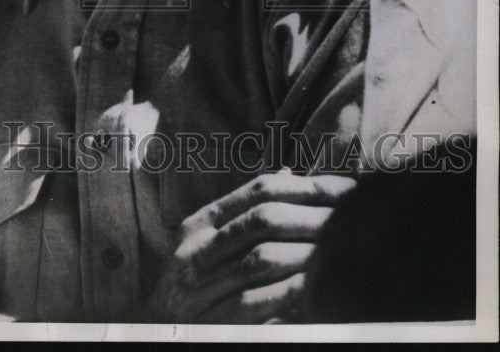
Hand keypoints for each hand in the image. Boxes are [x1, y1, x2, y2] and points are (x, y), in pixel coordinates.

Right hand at [143, 169, 355, 322]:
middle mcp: (195, 250)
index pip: (259, 190)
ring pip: (259, 259)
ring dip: (305, 256)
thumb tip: (290, 174)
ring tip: (339, 252)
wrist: (156, 332)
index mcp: (200, 223)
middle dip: (312, 219)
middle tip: (351, 221)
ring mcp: (197, 287)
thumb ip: (245, 212)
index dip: (306, 188)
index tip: (346, 191)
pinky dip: (286, 295)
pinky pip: (252, 303)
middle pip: (262, 220)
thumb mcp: (212, 244)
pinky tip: (314, 291)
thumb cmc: (197, 287)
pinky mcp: (208, 322)